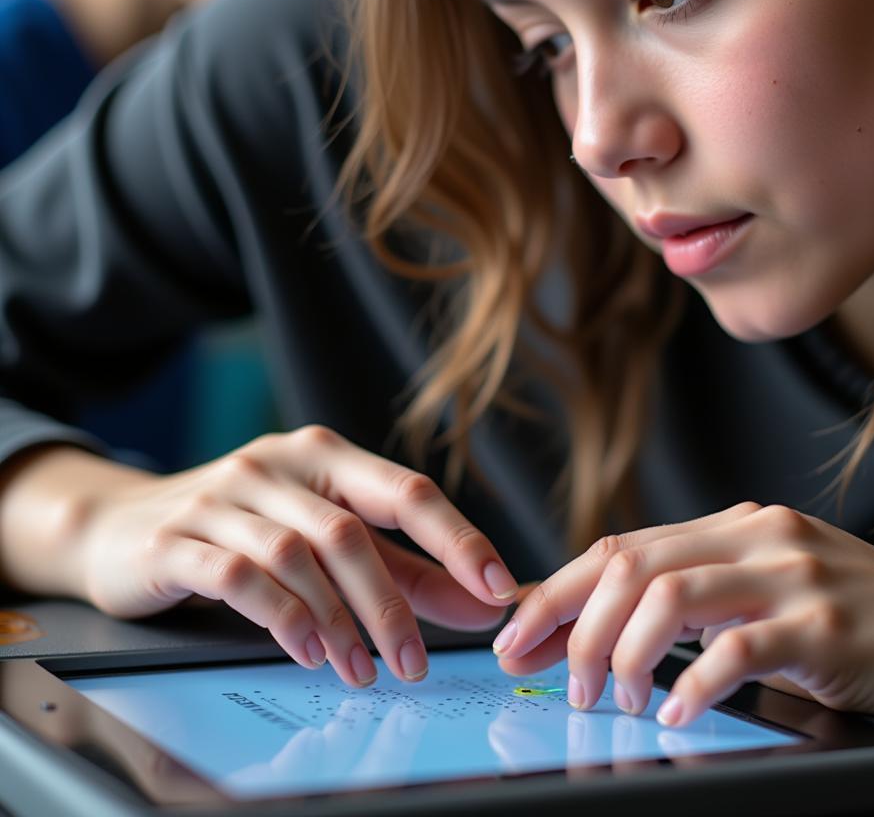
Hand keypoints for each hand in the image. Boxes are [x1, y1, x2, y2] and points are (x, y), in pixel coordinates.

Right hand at [80, 426, 515, 686]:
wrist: (122, 527)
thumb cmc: (244, 532)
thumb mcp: (328, 541)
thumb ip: (406, 570)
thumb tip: (485, 602)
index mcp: (326, 456)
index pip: (406, 490)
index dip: (457, 538)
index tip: (498, 588)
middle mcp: (278, 466)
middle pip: (351, 532)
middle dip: (391, 605)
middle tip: (415, 663)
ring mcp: (224, 496)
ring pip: (298, 557)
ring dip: (339, 622)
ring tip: (361, 671)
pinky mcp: (179, 537)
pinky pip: (238, 575)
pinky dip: (281, 616)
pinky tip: (306, 651)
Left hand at [491, 501, 873, 744]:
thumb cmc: (856, 625)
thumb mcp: (768, 589)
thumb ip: (700, 593)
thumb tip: (606, 624)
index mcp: (737, 524)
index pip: (623, 545)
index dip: (559, 588)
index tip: (516, 630)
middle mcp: (758, 535)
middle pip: (630, 565)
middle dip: (571, 621)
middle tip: (551, 676)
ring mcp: (791, 575)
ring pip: (668, 597)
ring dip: (620, 653)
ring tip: (610, 698)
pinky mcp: (823, 625)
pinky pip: (737, 650)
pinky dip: (692, 684)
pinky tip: (672, 712)